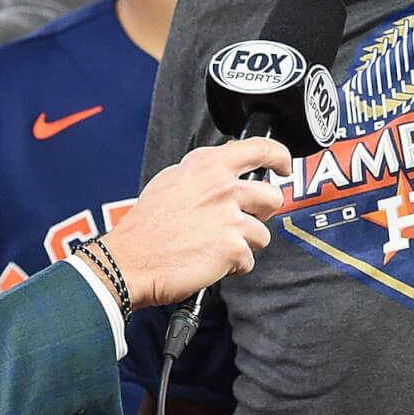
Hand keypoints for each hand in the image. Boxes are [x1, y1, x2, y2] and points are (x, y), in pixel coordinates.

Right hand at [95, 138, 289, 307]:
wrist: (130, 261)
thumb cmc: (146, 227)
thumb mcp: (171, 180)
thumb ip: (204, 174)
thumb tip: (225, 173)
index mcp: (207, 165)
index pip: (260, 149)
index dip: (280, 157)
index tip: (283, 166)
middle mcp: (222, 187)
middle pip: (272, 196)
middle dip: (261, 213)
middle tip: (240, 222)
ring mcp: (230, 217)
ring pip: (262, 233)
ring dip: (244, 244)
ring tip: (215, 246)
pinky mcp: (233, 248)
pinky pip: (249, 259)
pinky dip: (233, 265)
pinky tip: (210, 261)